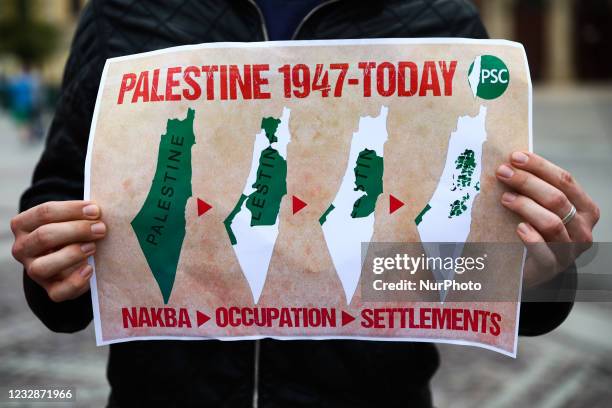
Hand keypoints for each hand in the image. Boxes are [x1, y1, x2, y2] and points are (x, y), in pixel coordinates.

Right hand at [11, 201, 106, 301]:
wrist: (74, 258)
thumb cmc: (74, 231)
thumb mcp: (71, 219)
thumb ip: (81, 214)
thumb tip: (98, 210)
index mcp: (24, 225)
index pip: (44, 213)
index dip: (72, 210)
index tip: (95, 211)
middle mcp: (23, 248)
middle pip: (44, 236)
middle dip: (76, 230)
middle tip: (100, 229)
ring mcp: (33, 271)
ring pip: (42, 267)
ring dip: (72, 254)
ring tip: (93, 247)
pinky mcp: (50, 290)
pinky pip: (58, 292)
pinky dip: (75, 281)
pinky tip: (90, 268)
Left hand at [496, 152, 599, 286]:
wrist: (529, 269)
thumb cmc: (535, 231)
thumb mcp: (539, 207)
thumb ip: (534, 189)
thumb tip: (510, 163)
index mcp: (584, 208)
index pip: (565, 181)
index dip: (540, 167)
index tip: (515, 157)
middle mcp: (583, 229)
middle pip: (557, 199)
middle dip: (528, 182)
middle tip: (502, 173)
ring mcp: (570, 250)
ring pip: (552, 222)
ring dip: (526, 206)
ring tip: (505, 198)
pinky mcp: (553, 268)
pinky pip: (545, 251)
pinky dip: (532, 237)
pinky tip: (519, 227)